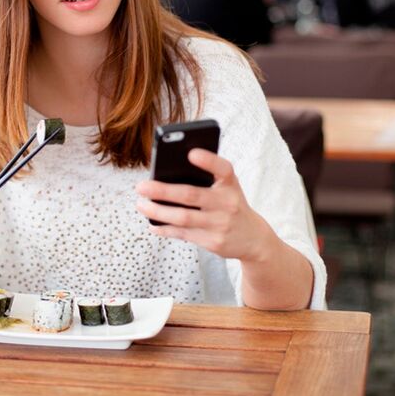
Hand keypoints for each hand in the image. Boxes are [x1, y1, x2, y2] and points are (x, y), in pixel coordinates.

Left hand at [135, 149, 267, 260]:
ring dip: (158, 212)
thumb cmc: (232, 205)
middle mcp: (227, 203)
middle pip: (191, 195)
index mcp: (231, 184)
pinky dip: (165, 229)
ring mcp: (220, 224)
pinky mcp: (213, 242)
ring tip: (141, 205)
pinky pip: (183, 234)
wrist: (253, 238)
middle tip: (141, 186)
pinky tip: (153, 224)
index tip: (190, 153)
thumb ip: (207, 179)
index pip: (223, 169)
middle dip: (162, 191)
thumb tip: (166, 175)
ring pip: (183, 217)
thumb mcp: (228, 188)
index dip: (208, 160)